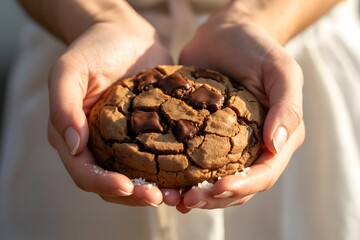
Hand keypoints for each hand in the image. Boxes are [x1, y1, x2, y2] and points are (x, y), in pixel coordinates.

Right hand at [47, 8, 178, 206]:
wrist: (124, 34)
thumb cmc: (93, 48)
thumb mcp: (69, 70)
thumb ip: (63, 107)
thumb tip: (74, 146)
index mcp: (74, 136)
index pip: (85, 171)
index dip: (104, 183)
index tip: (128, 186)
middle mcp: (98, 145)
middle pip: (112, 183)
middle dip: (134, 195)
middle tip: (159, 198)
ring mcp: (124, 142)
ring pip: (136, 177)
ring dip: (154, 190)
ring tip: (176, 194)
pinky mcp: (148, 135)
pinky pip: (156, 159)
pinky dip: (169, 172)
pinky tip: (187, 176)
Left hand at [175, 3, 304, 211]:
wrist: (225, 33)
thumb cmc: (256, 48)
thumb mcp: (281, 71)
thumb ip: (287, 107)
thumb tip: (276, 145)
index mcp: (277, 139)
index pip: (264, 174)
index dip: (243, 186)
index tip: (218, 189)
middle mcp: (253, 148)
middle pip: (238, 187)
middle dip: (214, 198)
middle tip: (187, 201)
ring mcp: (227, 146)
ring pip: (215, 182)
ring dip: (195, 194)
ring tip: (170, 198)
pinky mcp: (203, 138)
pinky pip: (194, 165)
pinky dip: (181, 178)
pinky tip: (165, 183)